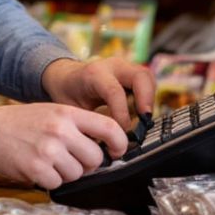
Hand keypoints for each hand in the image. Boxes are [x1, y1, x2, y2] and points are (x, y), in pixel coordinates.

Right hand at [0, 102, 126, 190]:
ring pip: (78, 174)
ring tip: (48, 160)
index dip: (119, 143)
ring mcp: (48, 150)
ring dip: (67, 173)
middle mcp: (60, 130)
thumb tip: (105, 146)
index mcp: (67, 113)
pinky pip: (58, 183)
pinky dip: (50, 180)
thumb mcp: (51, 111)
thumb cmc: (19, 123)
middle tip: (70, 158)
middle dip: (87, 163)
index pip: (109, 128)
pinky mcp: (37, 169)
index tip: (116, 151)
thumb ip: (77, 125)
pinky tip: (37, 167)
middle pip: (95, 158)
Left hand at [41, 57, 155, 130]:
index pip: (115, 92)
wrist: (64, 77)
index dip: (122, 115)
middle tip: (144, 123)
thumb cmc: (68, 94)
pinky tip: (140, 113)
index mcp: (94, 75)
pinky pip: (147, 82)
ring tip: (143, 120)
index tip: (122, 133)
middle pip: (140, 76)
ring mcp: (124, 67)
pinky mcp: (131, 72)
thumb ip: (90, 125)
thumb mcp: (73, 110)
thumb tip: (105, 147)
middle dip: (146, 101)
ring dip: (150, 100)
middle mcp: (112, 67)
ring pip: (147, 78)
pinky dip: (147, 98)